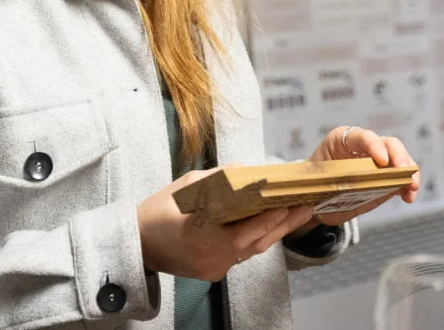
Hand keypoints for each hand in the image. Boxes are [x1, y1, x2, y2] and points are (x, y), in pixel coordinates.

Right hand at [137, 168, 319, 280]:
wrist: (137, 245)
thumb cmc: (158, 212)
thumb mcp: (187, 186)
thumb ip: (218, 180)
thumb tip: (246, 171)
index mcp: (202, 233)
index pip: (244, 230)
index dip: (269, 218)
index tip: (288, 202)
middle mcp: (211, 255)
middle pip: (256, 243)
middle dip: (283, 224)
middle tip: (306, 206)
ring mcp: (214, 268)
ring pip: (251, 251)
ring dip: (273, 231)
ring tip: (296, 213)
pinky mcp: (214, 272)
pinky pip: (240, 255)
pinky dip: (255, 238)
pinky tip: (269, 224)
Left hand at [299, 125, 419, 228]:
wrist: (314, 196)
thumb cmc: (313, 183)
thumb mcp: (317, 181)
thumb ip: (334, 181)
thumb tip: (345, 188)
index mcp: (340, 140)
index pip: (360, 136)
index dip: (373, 145)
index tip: (382, 161)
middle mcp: (362, 145)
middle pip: (386, 143)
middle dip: (399, 156)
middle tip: (405, 173)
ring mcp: (376, 160)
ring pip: (399, 157)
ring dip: (409, 172)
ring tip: (411, 189)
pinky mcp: (385, 176)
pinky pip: (401, 176)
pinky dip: (408, 185)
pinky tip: (408, 197)